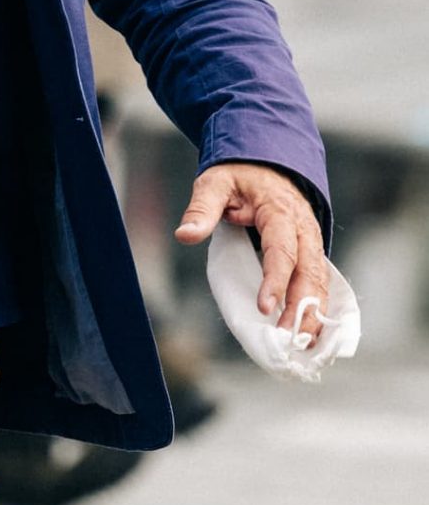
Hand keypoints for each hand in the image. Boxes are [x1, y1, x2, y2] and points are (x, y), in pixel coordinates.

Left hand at [175, 162, 329, 342]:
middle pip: (308, 270)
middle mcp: (302, 227)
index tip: (265, 307)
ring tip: (303, 343)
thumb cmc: (239, 174)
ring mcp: (310, 240)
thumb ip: (202, 209)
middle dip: (301, 306)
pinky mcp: (310, 251)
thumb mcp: (215, 183)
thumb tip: (186, 234)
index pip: (281, 250)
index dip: (275, 280)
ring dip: (313, 311)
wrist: (267, 161)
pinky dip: (317, 306)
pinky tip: (311, 331)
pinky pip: (318, 280)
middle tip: (287, 337)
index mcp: (280, 212)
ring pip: (319, 279)